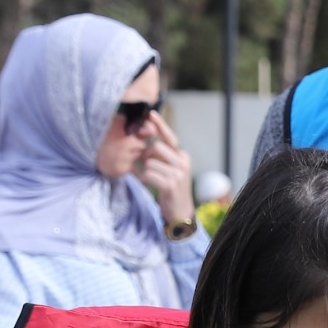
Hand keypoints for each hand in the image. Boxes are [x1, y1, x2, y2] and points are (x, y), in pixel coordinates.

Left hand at [137, 112, 196, 231]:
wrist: (180, 212)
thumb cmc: (171, 188)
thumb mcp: (171, 169)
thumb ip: (163, 155)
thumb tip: (147, 141)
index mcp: (183, 156)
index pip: (170, 137)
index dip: (160, 125)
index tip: (151, 114)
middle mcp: (182, 162)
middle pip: (156, 147)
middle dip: (147, 156)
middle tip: (148, 166)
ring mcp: (177, 174)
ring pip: (150, 162)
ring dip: (145, 170)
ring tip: (152, 179)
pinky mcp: (170, 185)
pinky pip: (148, 174)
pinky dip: (145, 180)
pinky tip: (150, 185)